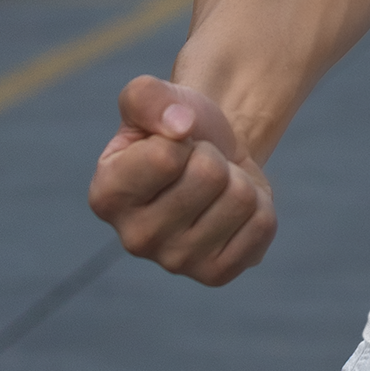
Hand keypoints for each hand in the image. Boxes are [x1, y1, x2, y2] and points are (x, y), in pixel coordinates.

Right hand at [88, 74, 276, 285]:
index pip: (166, 157)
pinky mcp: (216, 275)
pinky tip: (231, 208)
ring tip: (215, 185)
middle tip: (198, 162)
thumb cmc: (175, 124)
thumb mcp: (151, 95)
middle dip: (213, 156)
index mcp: (106, 196)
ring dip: (237, 178)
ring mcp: (176, 263)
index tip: (173, 139)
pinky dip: (259, 203)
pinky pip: (263, 225)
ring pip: (240, 200)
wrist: (212, 150)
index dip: (181, 131)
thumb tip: (181, 126)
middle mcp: (134, 240)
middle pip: (209, 176)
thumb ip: (147, 97)